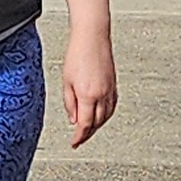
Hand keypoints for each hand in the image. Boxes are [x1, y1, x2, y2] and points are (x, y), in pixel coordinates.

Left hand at [63, 31, 117, 147]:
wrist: (92, 37)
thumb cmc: (78, 54)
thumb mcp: (67, 81)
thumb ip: (70, 103)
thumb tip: (74, 119)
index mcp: (88, 95)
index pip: (85, 124)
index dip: (79, 136)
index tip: (74, 142)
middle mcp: (102, 95)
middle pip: (97, 123)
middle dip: (88, 133)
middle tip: (80, 139)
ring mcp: (110, 90)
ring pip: (106, 116)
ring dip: (97, 125)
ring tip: (88, 129)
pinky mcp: (114, 85)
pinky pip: (112, 106)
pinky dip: (106, 115)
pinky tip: (101, 115)